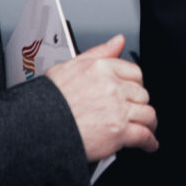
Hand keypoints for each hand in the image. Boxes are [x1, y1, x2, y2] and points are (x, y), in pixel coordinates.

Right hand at [45, 34, 157, 161]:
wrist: (35, 128)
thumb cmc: (47, 101)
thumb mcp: (69, 66)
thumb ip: (99, 52)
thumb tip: (118, 41)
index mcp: (102, 69)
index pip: (134, 73)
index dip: (136, 85)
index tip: (135, 92)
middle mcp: (112, 87)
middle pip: (142, 94)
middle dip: (140, 104)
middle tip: (137, 111)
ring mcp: (117, 110)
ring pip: (147, 114)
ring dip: (149, 123)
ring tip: (147, 127)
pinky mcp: (118, 132)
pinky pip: (143, 135)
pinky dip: (149, 142)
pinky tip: (149, 144)